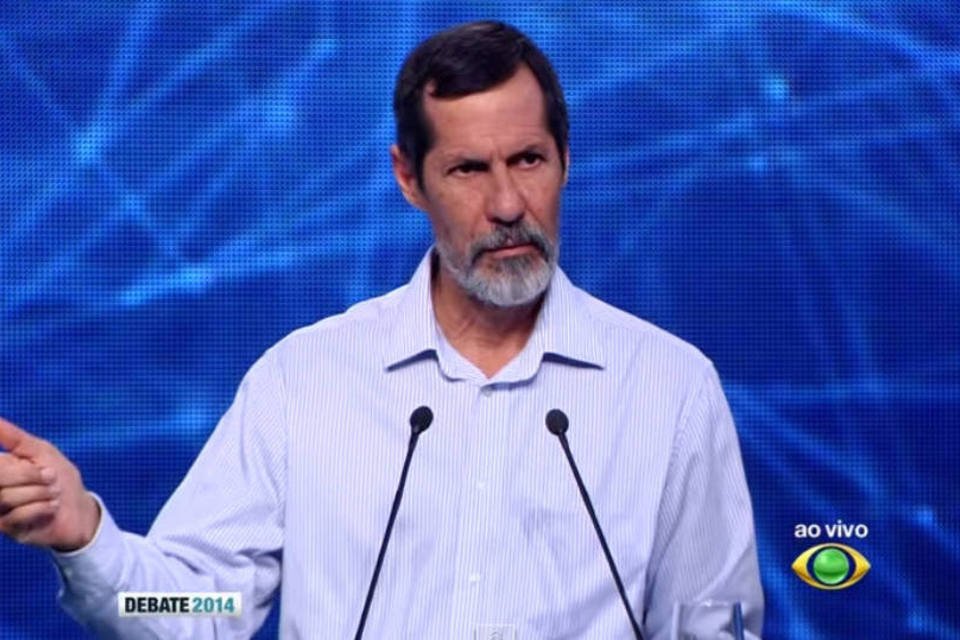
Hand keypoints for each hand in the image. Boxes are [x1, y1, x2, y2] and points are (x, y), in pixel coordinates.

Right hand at [0, 417, 100, 550]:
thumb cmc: (60, 477)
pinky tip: (51, 508)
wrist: (81, 508)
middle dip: (33, 476)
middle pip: (0, 479)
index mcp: (0, 469)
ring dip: (41, 493)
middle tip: (51, 478)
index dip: (19, 468)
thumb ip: (14, 437)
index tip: (38, 465)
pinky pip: (18, 515)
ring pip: (8, 498)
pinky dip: (42, 508)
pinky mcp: (9, 530)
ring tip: (52, 494)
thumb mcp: (42, 451)